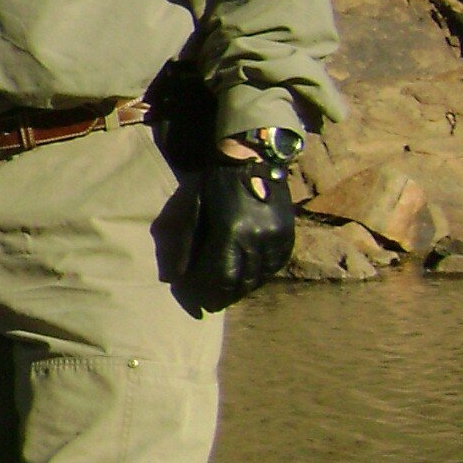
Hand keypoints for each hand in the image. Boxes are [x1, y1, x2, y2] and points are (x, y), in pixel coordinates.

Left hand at [180, 155, 294, 310]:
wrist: (250, 157)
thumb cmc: (212, 182)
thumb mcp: (190, 209)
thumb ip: (183, 245)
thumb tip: (174, 279)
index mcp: (231, 231)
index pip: (219, 276)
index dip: (206, 293)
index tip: (194, 302)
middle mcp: (258, 238)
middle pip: (241, 282)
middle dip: (222, 297)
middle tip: (208, 305)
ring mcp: (277, 237)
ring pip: (260, 278)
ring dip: (241, 290)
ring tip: (225, 296)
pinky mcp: (288, 234)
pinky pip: (275, 266)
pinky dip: (260, 277)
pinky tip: (248, 280)